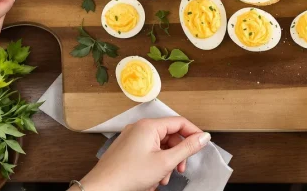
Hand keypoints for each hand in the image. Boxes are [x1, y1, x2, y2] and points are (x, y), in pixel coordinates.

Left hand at [77, 117, 211, 190]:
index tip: (202, 145)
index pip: (179, 122)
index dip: (193, 133)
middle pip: (169, 136)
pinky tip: (152, 180)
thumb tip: (203, 137)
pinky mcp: (127, 149)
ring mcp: (131, 138)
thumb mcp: (165, 162)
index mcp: (149, 126)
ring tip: (163, 179)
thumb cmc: (129, 174)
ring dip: (166, 163)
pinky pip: (148, 152)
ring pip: (159, 146)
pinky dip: (154, 164)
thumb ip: (187, 148)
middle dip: (177, 154)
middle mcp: (139, 128)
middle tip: (180, 169)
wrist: (103, 188)